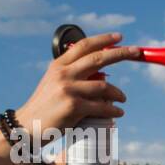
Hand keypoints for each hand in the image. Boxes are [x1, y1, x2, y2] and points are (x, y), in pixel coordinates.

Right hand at [13, 32, 140, 136]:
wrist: (27, 126)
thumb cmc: (45, 107)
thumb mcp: (54, 84)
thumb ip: (73, 76)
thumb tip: (101, 76)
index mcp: (58, 65)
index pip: (83, 46)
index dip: (103, 40)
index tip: (119, 37)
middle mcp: (63, 74)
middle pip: (98, 59)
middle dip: (120, 53)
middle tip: (136, 52)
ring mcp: (68, 89)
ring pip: (104, 87)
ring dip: (119, 94)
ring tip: (123, 99)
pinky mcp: (74, 106)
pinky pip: (102, 106)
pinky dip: (114, 110)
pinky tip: (118, 112)